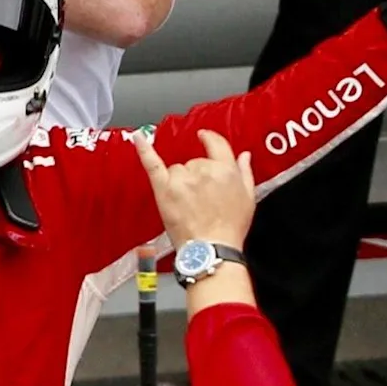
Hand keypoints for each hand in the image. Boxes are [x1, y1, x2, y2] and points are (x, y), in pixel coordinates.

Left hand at [136, 128, 256, 250]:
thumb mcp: (248, 198)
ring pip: (177, 169)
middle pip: (195, 162)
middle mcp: (203, 169)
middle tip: (203, 201)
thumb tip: (244, 156)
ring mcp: (182, 178)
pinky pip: (153, 164)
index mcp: (225, 169)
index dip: (209, 139)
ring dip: (181, 181)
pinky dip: (144, 150)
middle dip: (198, 177)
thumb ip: (245, 172)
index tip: (203, 136)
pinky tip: (138, 138)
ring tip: (188, 206)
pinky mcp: (164, 189)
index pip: (216, 145)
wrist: (211, 249)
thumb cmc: (230, 228)